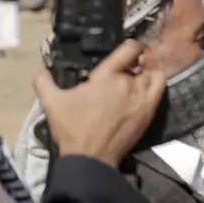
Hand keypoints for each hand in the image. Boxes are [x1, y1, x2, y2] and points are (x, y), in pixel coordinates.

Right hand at [34, 39, 165, 167]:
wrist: (91, 157)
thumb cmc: (72, 128)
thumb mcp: (51, 102)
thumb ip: (44, 82)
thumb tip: (42, 70)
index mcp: (106, 76)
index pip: (129, 48)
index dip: (133, 45)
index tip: (130, 49)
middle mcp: (127, 82)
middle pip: (141, 62)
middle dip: (136, 62)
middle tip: (130, 66)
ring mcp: (141, 96)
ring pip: (153, 73)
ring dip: (148, 71)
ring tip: (141, 74)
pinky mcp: (149, 109)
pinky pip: (161, 86)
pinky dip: (157, 80)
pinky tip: (148, 84)